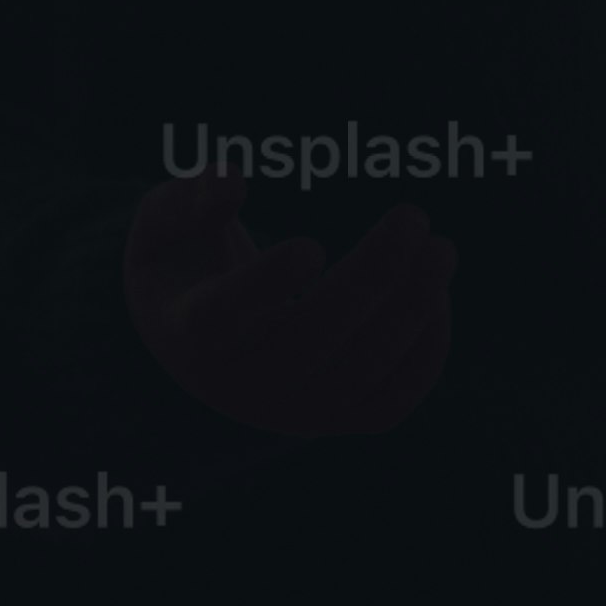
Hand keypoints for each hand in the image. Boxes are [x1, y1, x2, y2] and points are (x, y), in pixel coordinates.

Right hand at [125, 172, 456, 439]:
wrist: (195, 347)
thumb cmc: (184, 263)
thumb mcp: (163, 222)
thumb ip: (189, 198)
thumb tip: (233, 182)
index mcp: (191, 329)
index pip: (224, 314)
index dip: (267, 284)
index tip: (311, 245)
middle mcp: (240, 383)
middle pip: (313, 334)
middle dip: (374, 274)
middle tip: (414, 217)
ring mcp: (291, 412)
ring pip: (362, 368)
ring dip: (413, 307)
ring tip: (442, 249)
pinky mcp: (334, 423)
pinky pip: (392, 402)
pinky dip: (425, 352)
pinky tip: (438, 294)